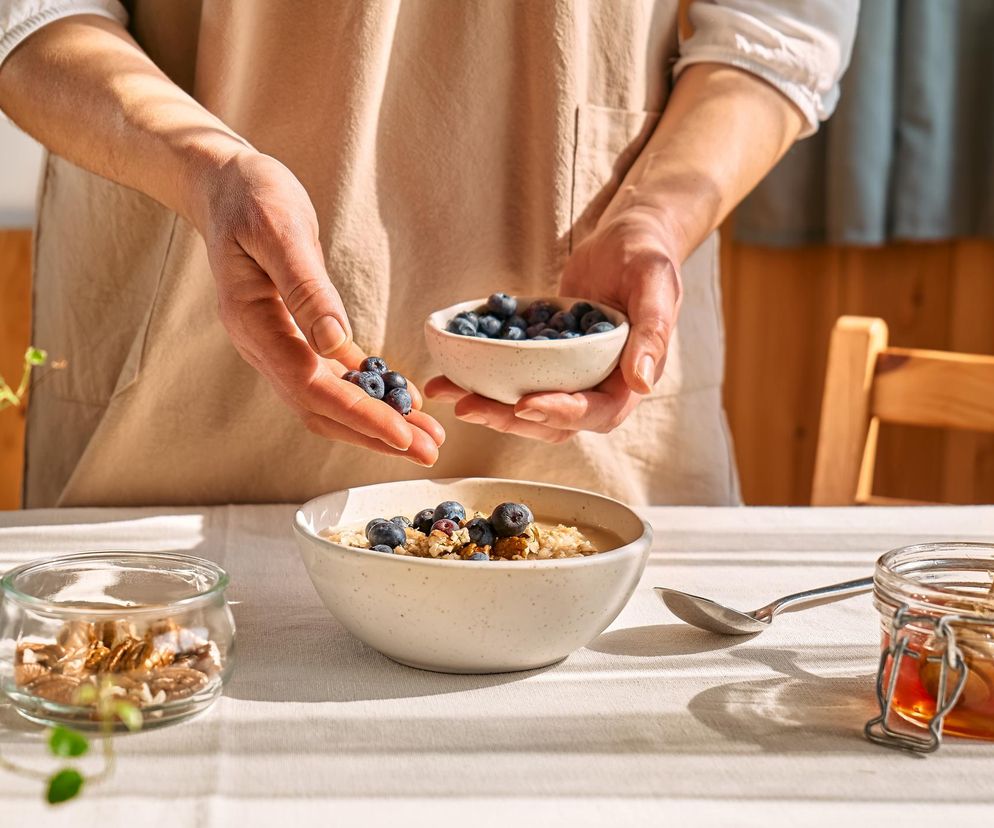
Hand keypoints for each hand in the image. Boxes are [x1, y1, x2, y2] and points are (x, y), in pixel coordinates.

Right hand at [192, 150, 444, 463]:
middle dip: (375, 434)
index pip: (309, 386)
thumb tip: (334, 344)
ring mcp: (277, 344)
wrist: (225, 184)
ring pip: (327, 401)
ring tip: (424, 436)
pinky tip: (401, 400)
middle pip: (320, 408)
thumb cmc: (251, 196)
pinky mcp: (295, 334)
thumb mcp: (279, 229)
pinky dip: (367, 392)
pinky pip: (332, 376)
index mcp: (253, 323)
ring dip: (375, 422)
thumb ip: (305, 288)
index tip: (402, 434)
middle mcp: (261, 345)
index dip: (358, 415)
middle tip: (429, 451)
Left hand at [424, 209, 680, 440]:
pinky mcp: (544, 359)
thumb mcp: (655, 285)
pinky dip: (482, 377)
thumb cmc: (647, 256)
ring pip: (527, 405)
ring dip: (488, 404)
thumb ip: (652, 332)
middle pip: (552, 421)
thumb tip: (641, 382)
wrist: (626, 237)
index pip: (595, 412)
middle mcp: (597, 387)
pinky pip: (513, 376)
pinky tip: (448, 370)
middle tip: (467, 406)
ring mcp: (568, 376)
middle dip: (508, 418)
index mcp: (628, 381)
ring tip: (446, 390)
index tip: (524, 405)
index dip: (560, 414)